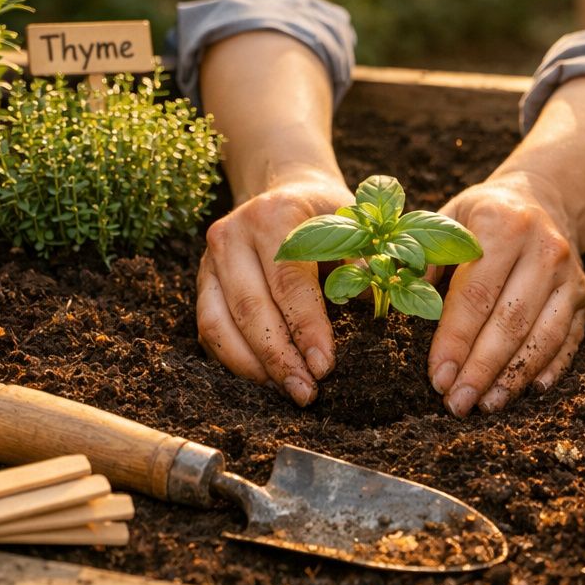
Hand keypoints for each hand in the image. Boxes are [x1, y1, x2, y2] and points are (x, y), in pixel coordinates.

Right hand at [197, 171, 353, 405]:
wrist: (288, 193)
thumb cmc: (330, 216)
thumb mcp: (357, 226)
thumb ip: (367, 263)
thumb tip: (382, 304)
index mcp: (274, 215)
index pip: (289, 281)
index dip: (306, 327)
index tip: (325, 366)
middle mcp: (232, 234)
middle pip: (250, 308)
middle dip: (279, 357)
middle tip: (307, 392)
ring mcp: (210, 260)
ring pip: (219, 324)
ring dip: (253, 367)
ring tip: (287, 391)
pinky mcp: (202, 283)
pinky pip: (210, 330)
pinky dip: (235, 360)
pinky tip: (265, 380)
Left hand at [429, 171, 584, 416]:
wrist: (542, 199)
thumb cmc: (482, 217)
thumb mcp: (447, 219)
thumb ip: (422, 258)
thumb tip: (396, 299)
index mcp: (503, 226)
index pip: (476, 295)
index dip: (455, 341)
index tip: (438, 377)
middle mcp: (545, 250)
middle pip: (511, 322)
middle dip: (481, 369)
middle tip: (457, 403)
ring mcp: (570, 276)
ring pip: (543, 337)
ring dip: (513, 378)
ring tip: (486, 405)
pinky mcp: (584, 297)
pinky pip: (569, 340)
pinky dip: (550, 369)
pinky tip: (527, 392)